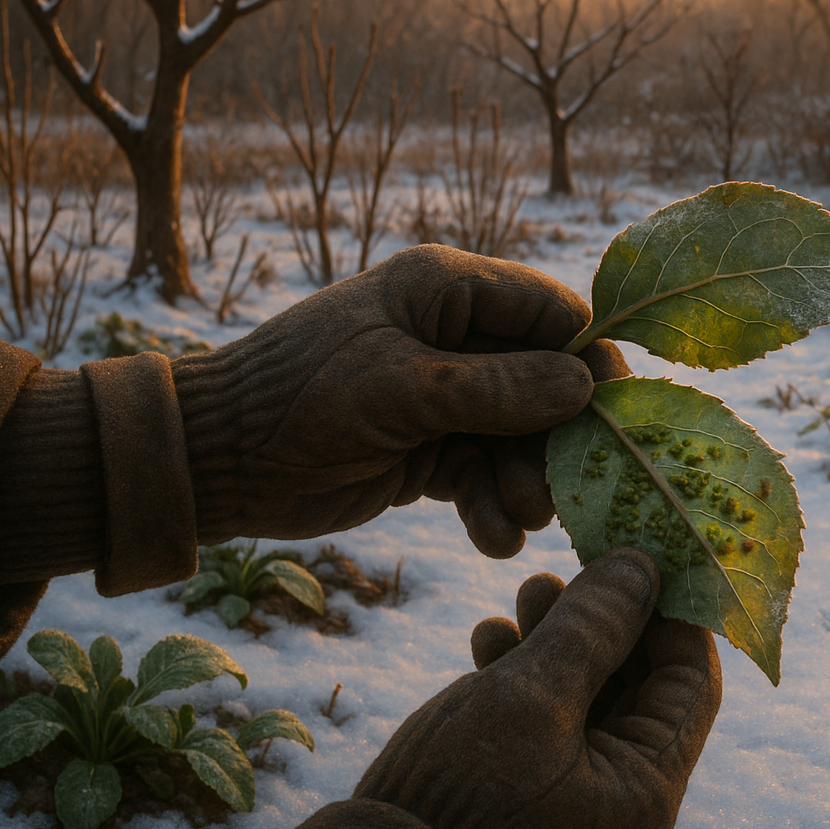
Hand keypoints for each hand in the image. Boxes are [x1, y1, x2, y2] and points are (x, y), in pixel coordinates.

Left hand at [171, 245, 630, 555]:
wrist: (214, 464)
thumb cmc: (298, 399)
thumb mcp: (401, 389)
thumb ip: (496, 389)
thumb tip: (586, 387)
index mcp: (446, 290)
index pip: (550, 312)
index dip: (589, 359)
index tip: (614, 413)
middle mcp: (454, 337)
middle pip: (546, 382)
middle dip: (556, 439)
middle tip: (561, 490)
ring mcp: (444, 396)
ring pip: (521, 437)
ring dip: (525, 482)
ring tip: (518, 521)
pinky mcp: (429, 449)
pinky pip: (485, 475)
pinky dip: (492, 508)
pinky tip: (491, 538)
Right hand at [354, 549, 722, 828]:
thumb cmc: (461, 796)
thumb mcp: (531, 695)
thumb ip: (592, 626)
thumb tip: (642, 565)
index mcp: (646, 787)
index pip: (691, 681)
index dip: (672, 611)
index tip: (643, 553)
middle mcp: (620, 791)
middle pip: (638, 678)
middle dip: (606, 616)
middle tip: (574, 563)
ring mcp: (571, 788)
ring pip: (586, 687)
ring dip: (560, 632)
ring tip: (529, 587)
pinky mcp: (522, 782)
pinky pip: (542, 712)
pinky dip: (522, 667)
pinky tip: (490, 638)